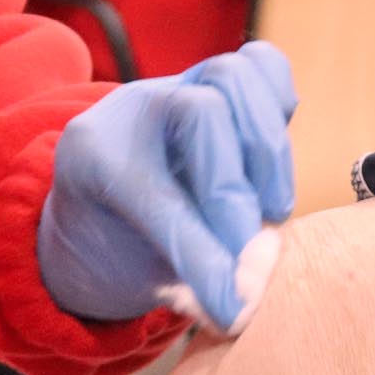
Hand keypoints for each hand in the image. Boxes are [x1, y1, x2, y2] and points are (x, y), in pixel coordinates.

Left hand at [38, 40, 296, 330]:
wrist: (105, 206)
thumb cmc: (123, 248)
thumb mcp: (135, 275)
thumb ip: (187, 282)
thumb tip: (245, 302)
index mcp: (94, 156)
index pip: (161, 201)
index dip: (205, 258)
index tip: (235, 308)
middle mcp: (135, 108)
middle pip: (202, 114)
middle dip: (234, 191)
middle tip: (253, 251)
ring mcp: (180, 84)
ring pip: (236, 77)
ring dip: (268, 151)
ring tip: (272, 211)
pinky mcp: (221, 83)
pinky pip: (263, 67)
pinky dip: (279, 108)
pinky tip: (273, 167)